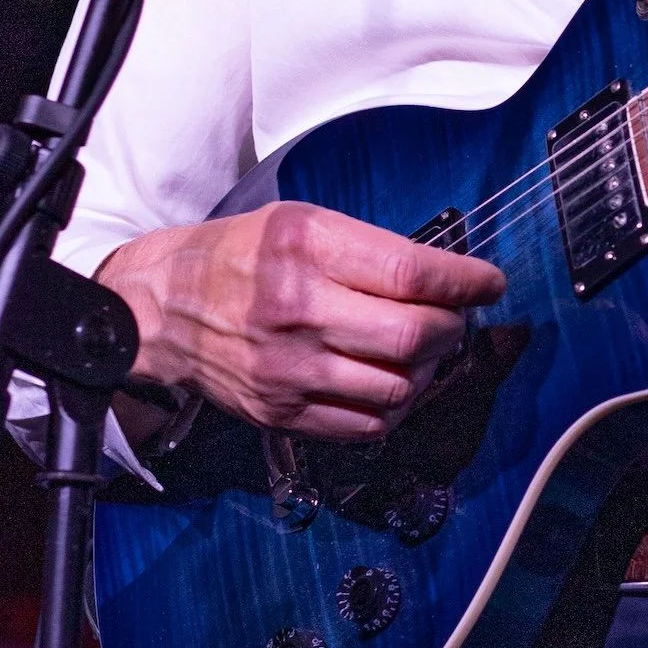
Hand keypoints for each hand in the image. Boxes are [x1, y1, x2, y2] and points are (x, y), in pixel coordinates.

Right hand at [99, 204, 504, 442]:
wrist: (159, 309)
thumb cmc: (238, 258)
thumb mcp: (299, 223)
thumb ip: (369, 250)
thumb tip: (446, 280)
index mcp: (304, 248)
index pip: (412, 274)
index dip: (465, 282)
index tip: (488, 283)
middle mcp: (297, 309)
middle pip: (414, 337)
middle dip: (452, 328)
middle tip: (454, 317)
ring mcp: (288, 370)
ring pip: (400, 387)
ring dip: (429, 370)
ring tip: (421, 349)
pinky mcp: (282, 413)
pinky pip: (369, 424)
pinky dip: (397, 405)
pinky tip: (392, 381)